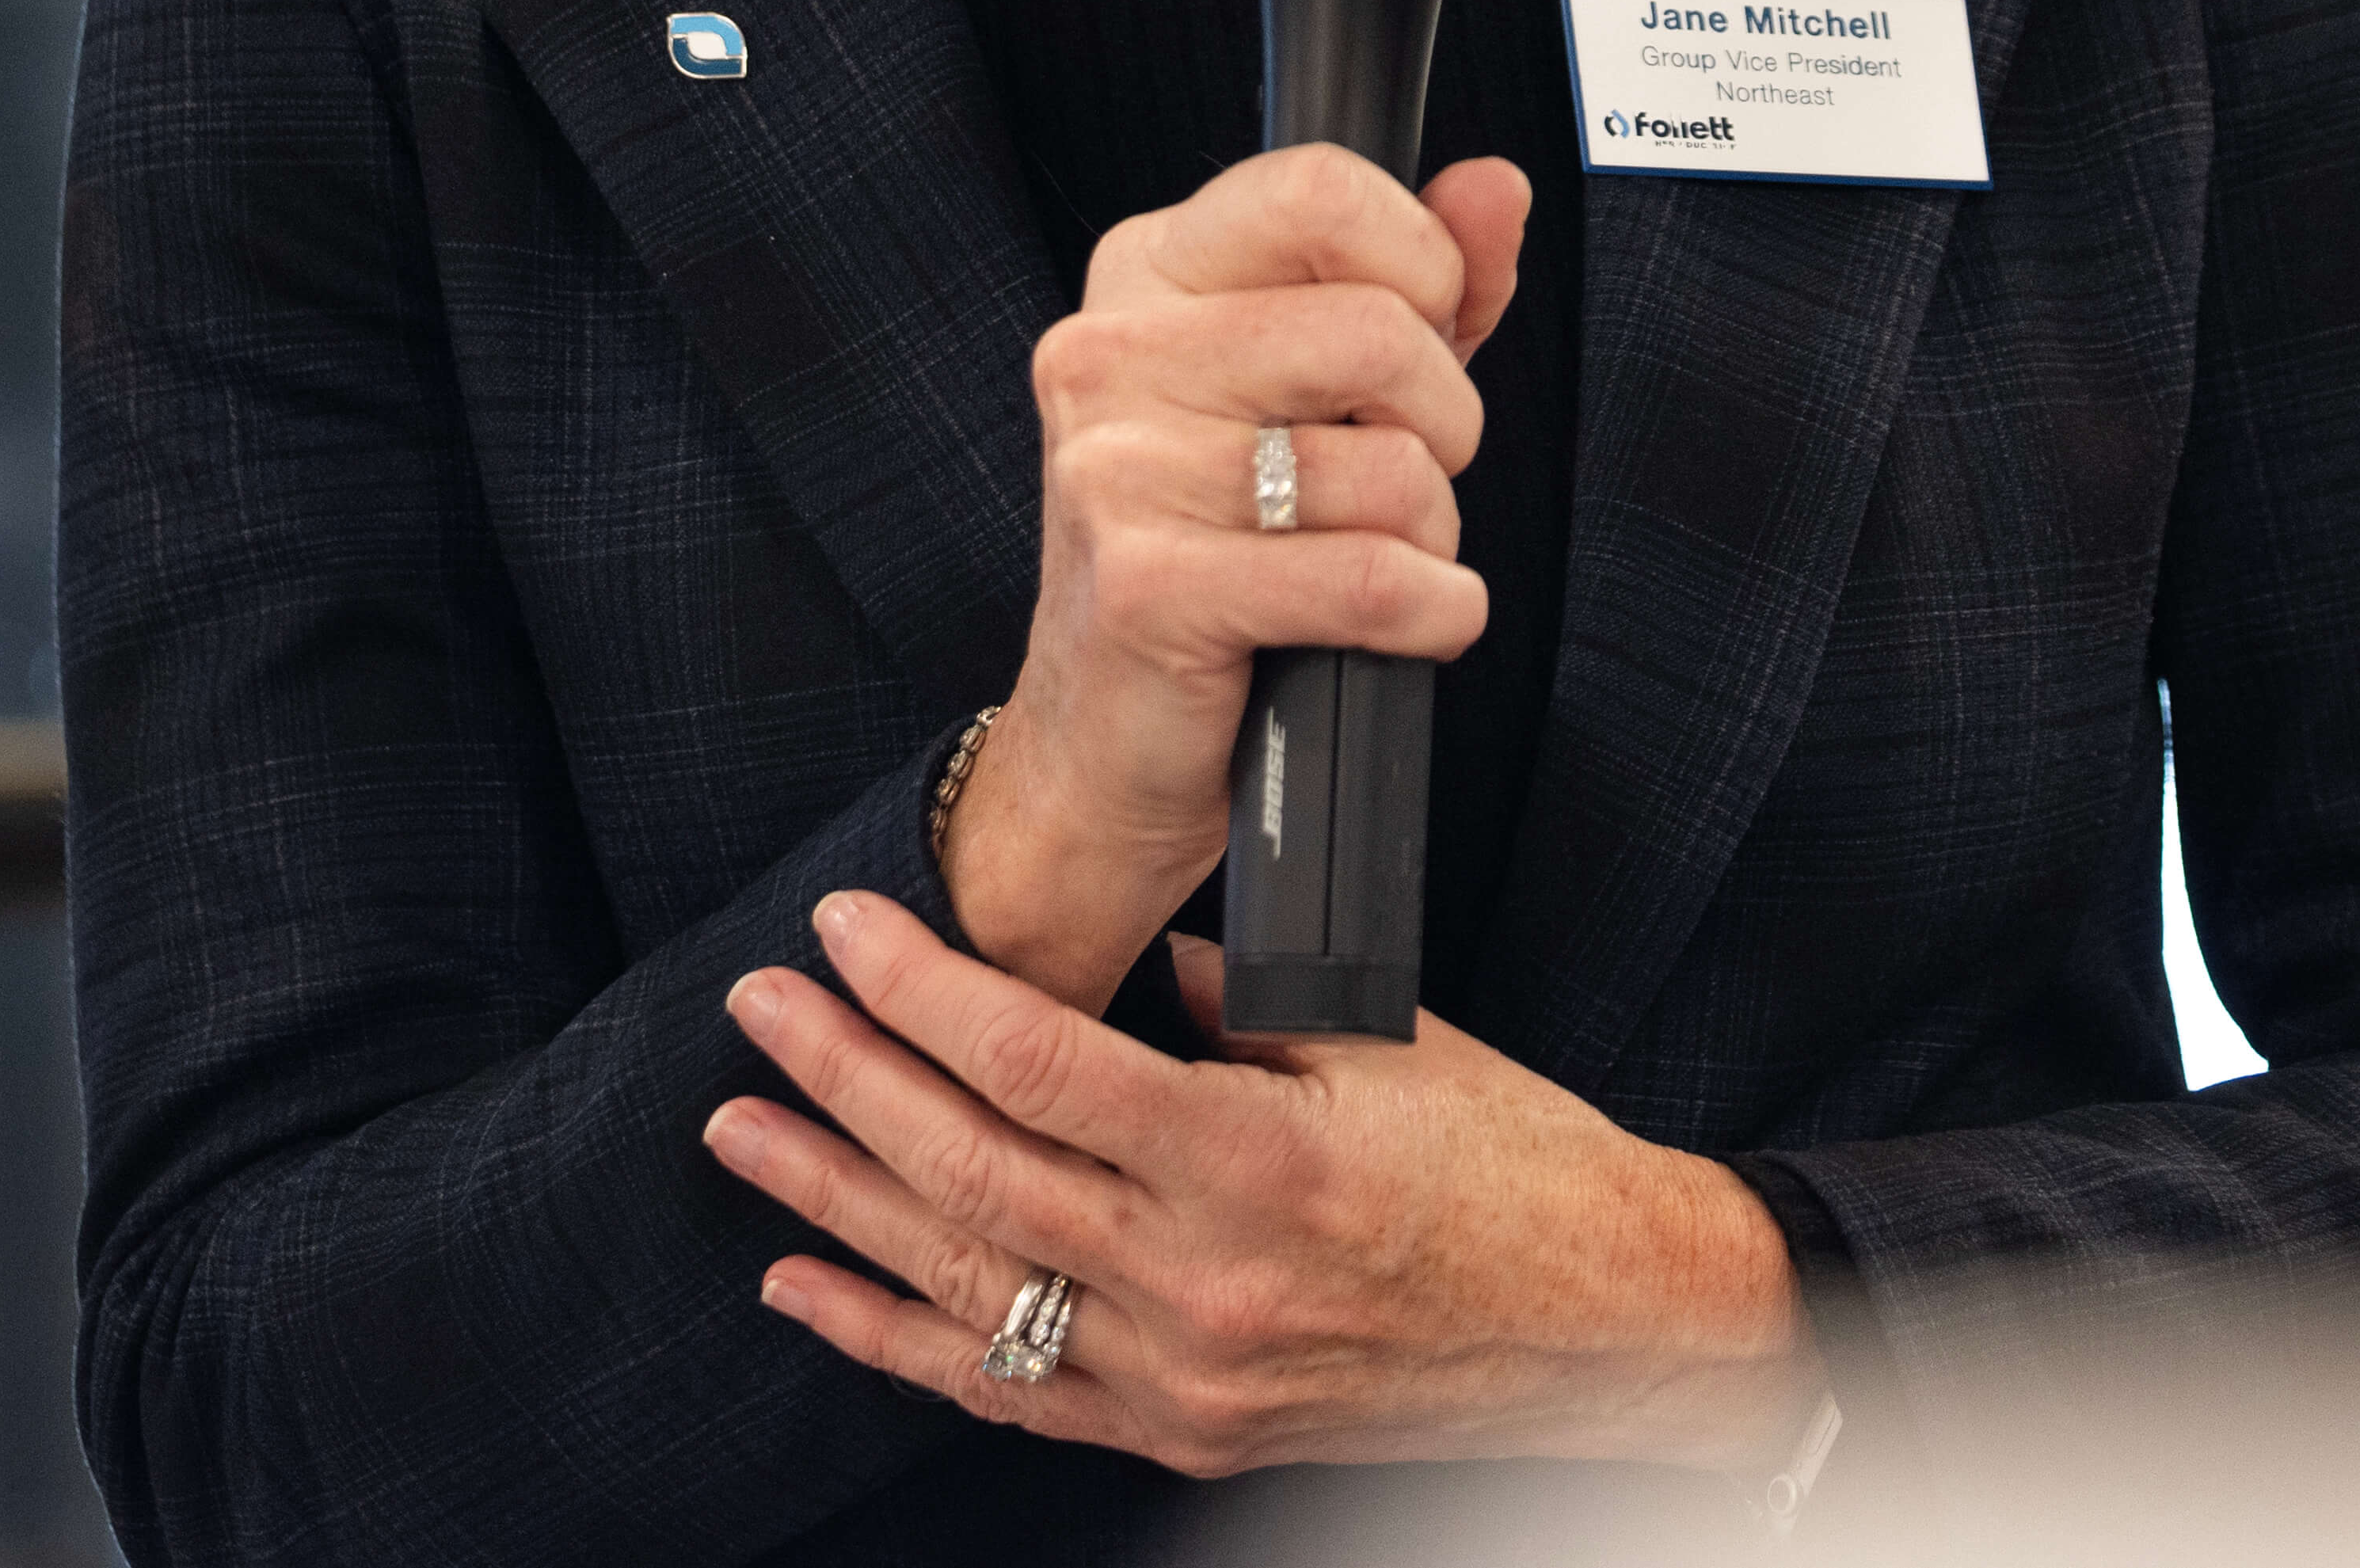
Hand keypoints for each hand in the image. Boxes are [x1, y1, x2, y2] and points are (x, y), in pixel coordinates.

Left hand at [706, 891, 1815, 1479]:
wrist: (1615, 1328)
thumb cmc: (1517, 1167)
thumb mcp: (1385, 1044)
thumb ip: (1237, 1002)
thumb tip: (1129, 955)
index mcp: (1256, 1162)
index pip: (1035, 1062)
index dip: (920, 989)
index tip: (845, 926)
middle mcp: (1205, 1282)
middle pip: (972, 1169)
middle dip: (844, 1078)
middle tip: (760, 1008)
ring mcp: (1187, 1376)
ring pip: (965, 1284)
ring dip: (835, 1202)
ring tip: (743, 1134)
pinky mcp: (1187, 1433)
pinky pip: (1010, 1391)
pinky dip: (893, 1338)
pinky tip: (808, 1286)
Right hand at [945, 144, 1528, 1009]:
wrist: (1103, 735)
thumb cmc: (1220, 543)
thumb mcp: (1317, 385)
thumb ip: (1416, 278)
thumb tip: (1495, 189)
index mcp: (1145, 273)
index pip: (1318, 188)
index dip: (1421, 264)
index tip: (1425, 330)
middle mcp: (1110, 352)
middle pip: (1379, 330)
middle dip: (1443, 422)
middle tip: (1401, 472)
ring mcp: (1117, 470)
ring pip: (1392, 469)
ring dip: (1430, 533)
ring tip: (1368, 554)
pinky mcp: (1149, 588)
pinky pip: (1374, 581)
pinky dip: (1431, 613)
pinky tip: (1399, 622)